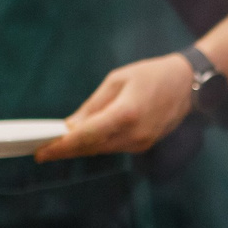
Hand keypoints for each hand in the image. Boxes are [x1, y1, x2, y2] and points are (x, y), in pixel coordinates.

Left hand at [39, 53, 197, 159]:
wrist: (187, 84)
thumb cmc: (151, 75)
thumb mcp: (116, 80)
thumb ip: (93, 106)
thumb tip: (71, 126)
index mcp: (126, 113)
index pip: (86, 136)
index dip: (61, 146)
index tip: (41, 151)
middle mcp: (134, 134)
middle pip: (91, 147)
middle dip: (65, 149)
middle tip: (40, 150)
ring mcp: (141, 143)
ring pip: (101, 150)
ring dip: (79, 148)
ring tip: (56, 145)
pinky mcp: (144, 145)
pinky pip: (113, 147)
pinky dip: (96, 144)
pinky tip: (82, 140)